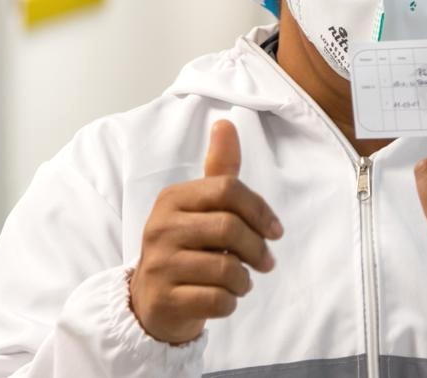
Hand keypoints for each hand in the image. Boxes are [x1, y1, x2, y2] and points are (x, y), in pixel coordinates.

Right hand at [129, 120, 282, 344]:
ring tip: (240, 282)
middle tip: (265, 262)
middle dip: (257, 249)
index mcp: (173, 198)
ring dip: (244, 280)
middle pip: (230, 229)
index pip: (227, 188)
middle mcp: (160, 227)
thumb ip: (219, 170)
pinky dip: (231, 302)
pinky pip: (217, 301)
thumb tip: (225, 123)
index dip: (259, 209)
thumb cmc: (187, 247)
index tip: (275, 231)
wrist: (151, 301)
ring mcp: (159, 265)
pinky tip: (224, 298)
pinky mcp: (164, 300)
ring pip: (226, 270)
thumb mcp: (201, 207)